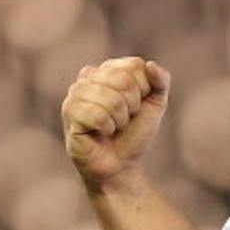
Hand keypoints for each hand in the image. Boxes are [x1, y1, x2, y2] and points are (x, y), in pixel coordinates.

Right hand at [62, 56, 170, 189]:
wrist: (121, 165)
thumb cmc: (134, 132)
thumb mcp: (156, 104)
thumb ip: (161, 81)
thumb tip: (150, 65)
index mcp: (108, 69)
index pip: (134, 65)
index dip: (143, 90)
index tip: (137, 106)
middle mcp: (87, 77)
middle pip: (122, 80)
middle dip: (132, 105)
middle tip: (124, 119)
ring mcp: (75, 94)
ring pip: (109, 98)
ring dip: (119, 119)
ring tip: (112, 127)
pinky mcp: (69, 114)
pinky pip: (96, 115)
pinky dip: (106, 128)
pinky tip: (100, 133)